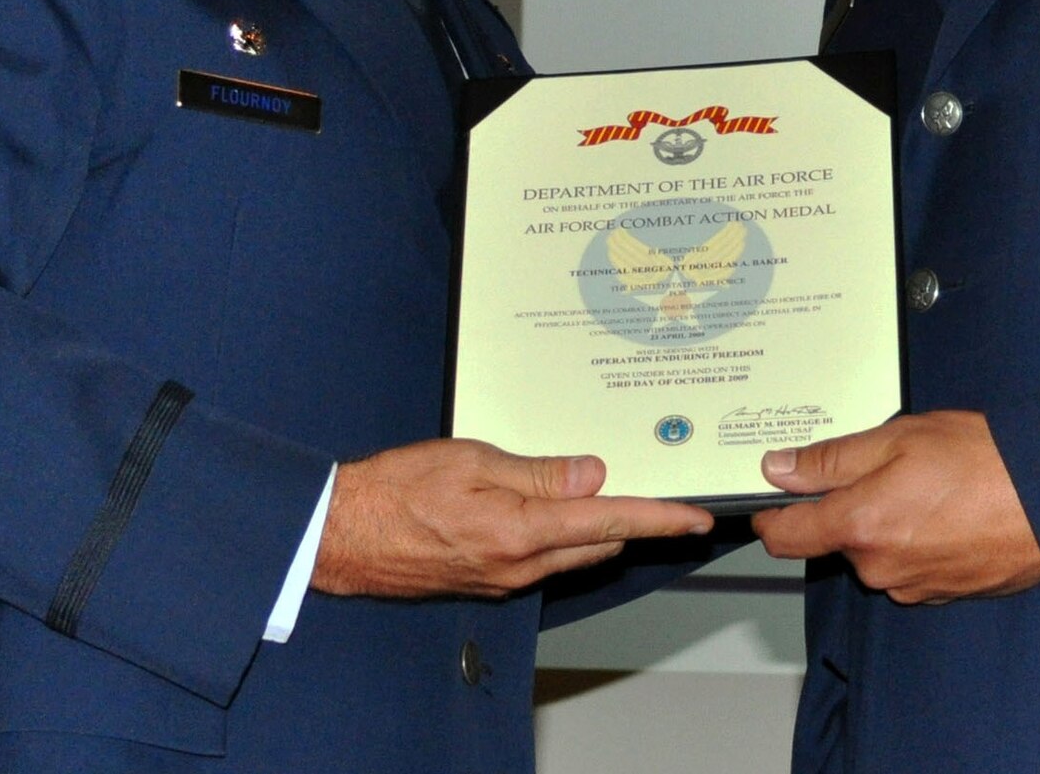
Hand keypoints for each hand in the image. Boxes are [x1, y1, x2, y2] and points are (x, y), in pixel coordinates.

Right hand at [310, 439, 712, 598]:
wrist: (344, 535)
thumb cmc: (398, 490)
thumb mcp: (472, 460)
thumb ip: (536, 471)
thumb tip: (592, 474)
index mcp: (519, 533)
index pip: (607, 524)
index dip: (657, 518)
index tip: (694, 517)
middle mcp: (518, 567)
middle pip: (596, 545)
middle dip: (635, 521)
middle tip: (669, 495)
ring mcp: (503, 579)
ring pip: (571, 554)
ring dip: (598, 529)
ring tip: (619, 493)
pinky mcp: (488, 580)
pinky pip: (542, 559)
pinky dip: (563, 535)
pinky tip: (561, 509)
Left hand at [751, 410, 1039, 604]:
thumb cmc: (981, 462)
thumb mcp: (897, 438)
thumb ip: (832, 459)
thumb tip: (779, 469)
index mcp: (860, 526)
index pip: (786, 537)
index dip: (770, 516)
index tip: (768, 501)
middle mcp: (879, 567)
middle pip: (836, 539)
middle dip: (849, 505)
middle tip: (883, 465)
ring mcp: (911, 586)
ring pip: (874, 551)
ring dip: (885, 521)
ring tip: (925, 483)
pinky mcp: (941, 593)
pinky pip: (908, 564)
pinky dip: (915, 538)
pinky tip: (945, 509)